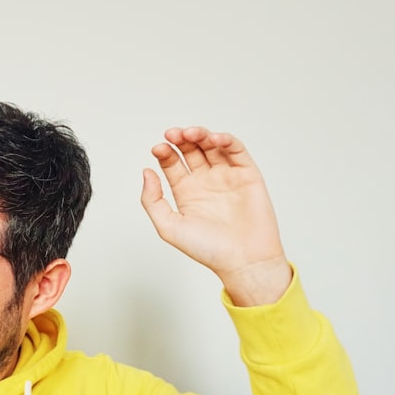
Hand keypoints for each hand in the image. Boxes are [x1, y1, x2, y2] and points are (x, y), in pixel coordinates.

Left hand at [140, 127, 291, 305]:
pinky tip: (214, 139)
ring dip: (201, 134)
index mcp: (186, 192)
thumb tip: (146, 172)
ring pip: (212, 146)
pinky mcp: (248, 175)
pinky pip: (236, 151)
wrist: (243, 261)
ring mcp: (227, 176)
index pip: (172, 163)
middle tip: (172, 134)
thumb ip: (152, 201)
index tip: (158, 148)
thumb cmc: (208, 250)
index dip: (165, 152)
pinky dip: (226, 140)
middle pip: (191, 150)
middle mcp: (206, 181)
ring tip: (190, 134)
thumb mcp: (169, 227)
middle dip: (180, 138)